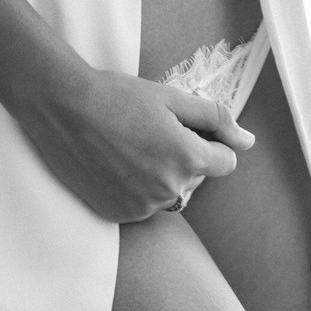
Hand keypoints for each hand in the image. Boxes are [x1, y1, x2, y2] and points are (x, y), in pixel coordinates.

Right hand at [15, 64, 255, 223]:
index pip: (225, 163)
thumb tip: (247, 141)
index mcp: (188, 159)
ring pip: (167, 192)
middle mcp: (169, 190)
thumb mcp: (172, 97)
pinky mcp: (117, 214)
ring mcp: (141, 206)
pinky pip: (141, 204)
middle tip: (149, 130)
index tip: (185, 128)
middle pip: (194, 178)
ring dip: (158, 173)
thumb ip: (216, 118)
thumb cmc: (117, 96)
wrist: (62, 108)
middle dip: (182, 156)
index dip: (209, 142)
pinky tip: (115, 162)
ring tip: (129, 145)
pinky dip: (134, 187)